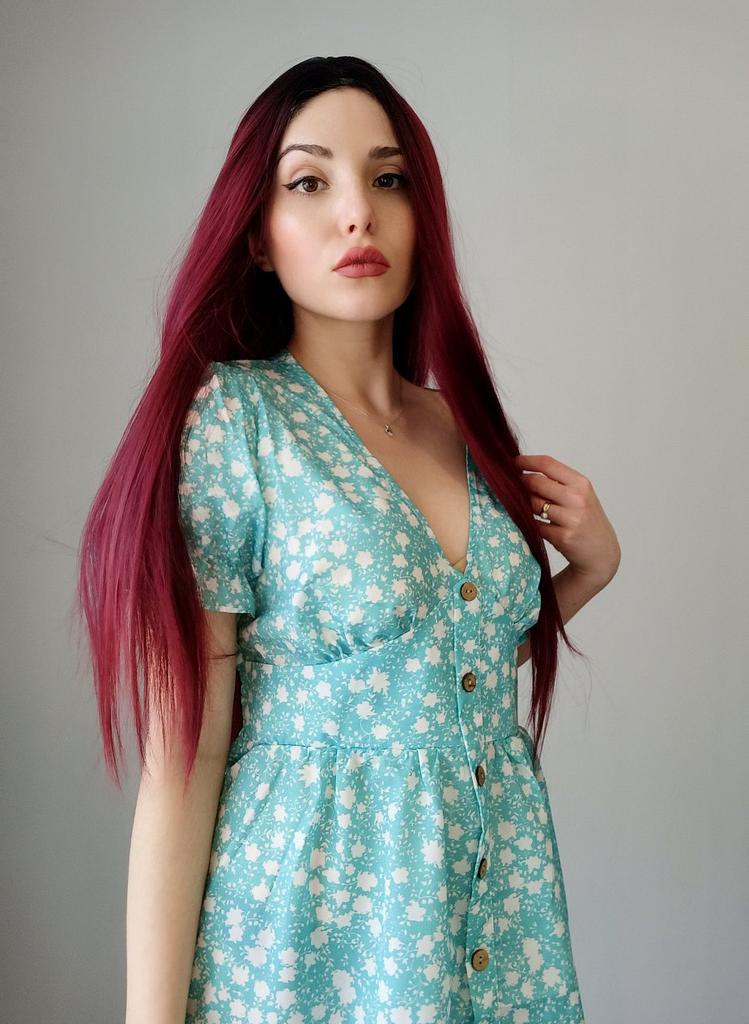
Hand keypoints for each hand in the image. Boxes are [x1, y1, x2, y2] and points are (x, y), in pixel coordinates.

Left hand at [514, 453, 620, 587]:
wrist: (602, 552)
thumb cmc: (587, 520)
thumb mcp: (581, 495)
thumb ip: (558, 482)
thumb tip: (525, 472)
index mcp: (581, 484)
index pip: (547, 464)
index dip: (526, 461)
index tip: (514, 462)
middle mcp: (577, 499)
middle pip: (536, 482)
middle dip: (520, 482)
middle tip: (514, 485)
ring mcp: (570, 519)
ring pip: (533, 504)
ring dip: (526, 505)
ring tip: (531, 508)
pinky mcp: (562, 537)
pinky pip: (535, 525)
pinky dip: (531, 523)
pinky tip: (536, 524)